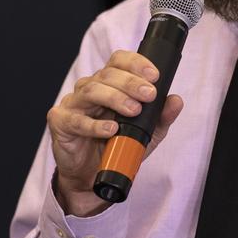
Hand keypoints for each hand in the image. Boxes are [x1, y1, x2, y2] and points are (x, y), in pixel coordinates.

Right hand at [46, 50, 183, 215]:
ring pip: (91, 91)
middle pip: (107, 74)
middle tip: (149, 94)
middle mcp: (89, 88)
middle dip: (131, 83)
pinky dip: (95, 124)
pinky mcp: (60, 122)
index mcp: (108, 83)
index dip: (135, 63)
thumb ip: (160, 116)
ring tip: (133, 110)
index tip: (154, 75)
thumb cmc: (116, 146)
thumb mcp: (146, 132)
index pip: (118, 61)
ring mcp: (73, 103)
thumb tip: (176, 100)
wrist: (91, 176)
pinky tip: (111, 129)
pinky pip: (76, 119)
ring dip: (115, 98)